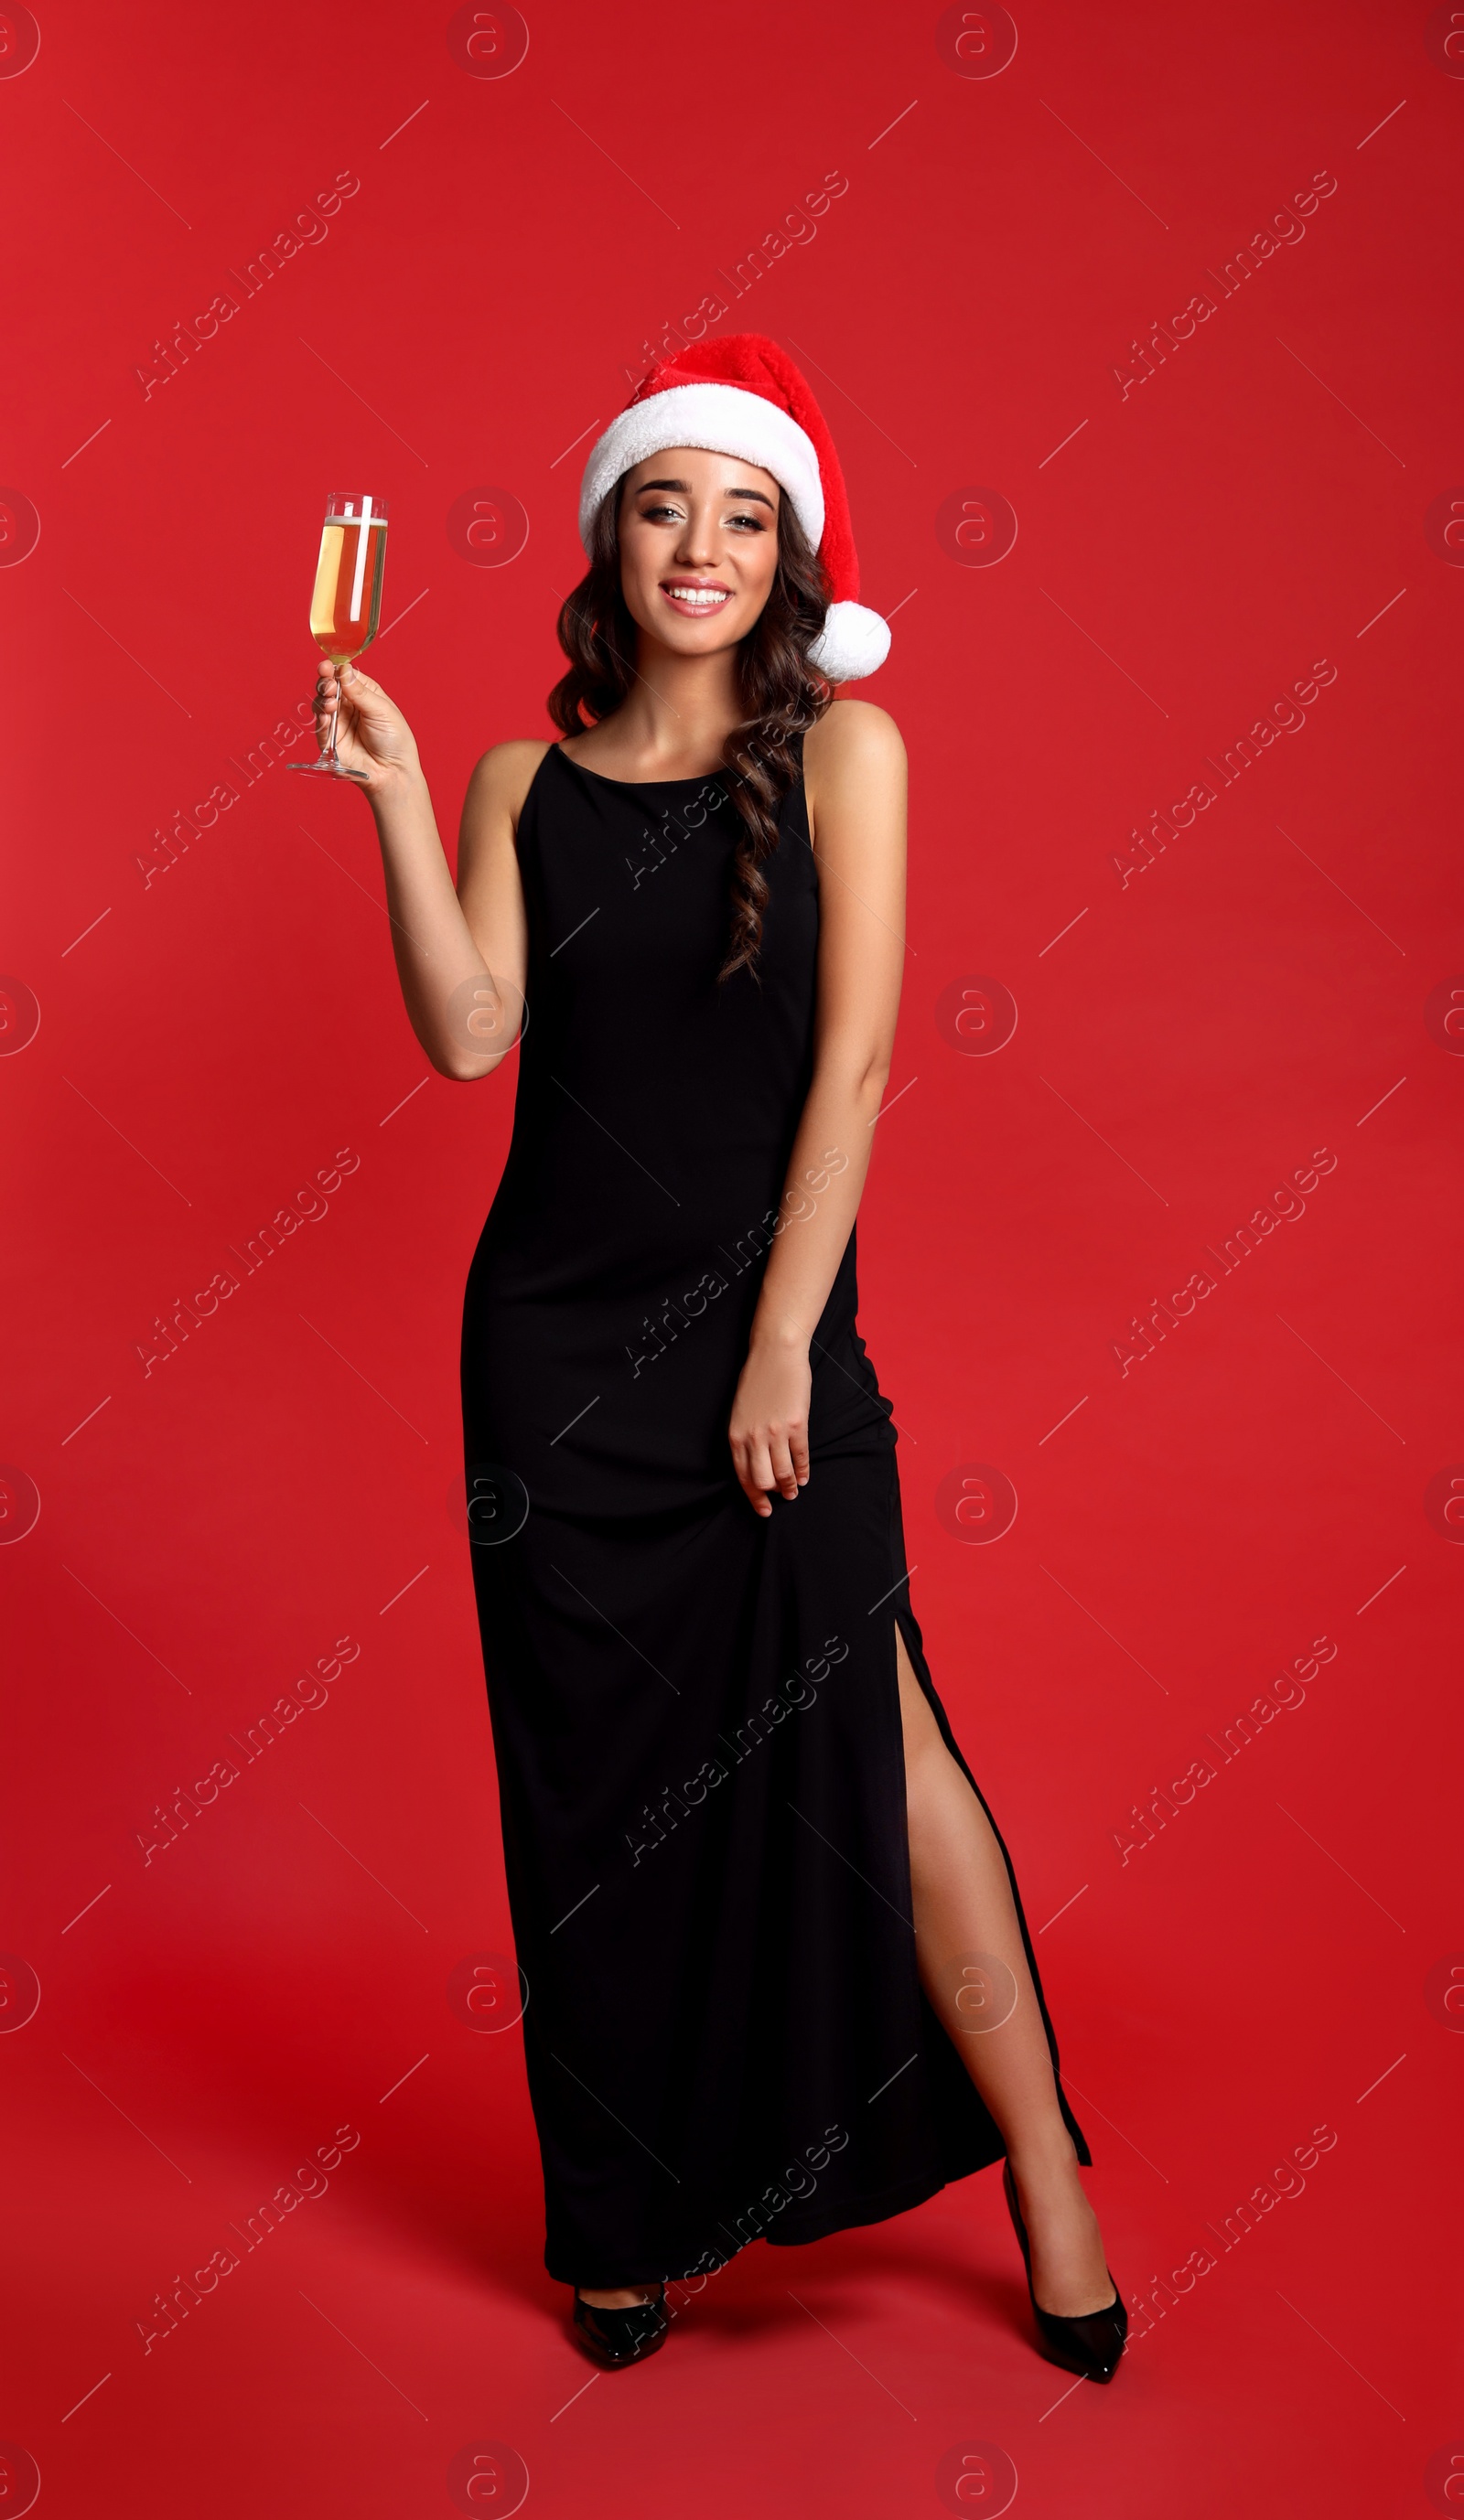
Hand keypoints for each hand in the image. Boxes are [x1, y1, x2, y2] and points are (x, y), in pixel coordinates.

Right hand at [312, 658, 421, 789]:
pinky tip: (326, 717)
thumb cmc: (394, 741)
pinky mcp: (330, 740)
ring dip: (322, 699)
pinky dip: (320, 718)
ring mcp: (338, 722)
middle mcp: (349, 706)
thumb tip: (343, 669)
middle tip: (329, 685)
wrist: (392, 773)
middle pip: (329, 686)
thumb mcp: (381, 710)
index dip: (335, 669)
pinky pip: (319, 725)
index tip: (328, 665)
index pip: (345, 675)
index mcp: (365, 693)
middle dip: (326, 682)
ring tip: (331, 702)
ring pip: (321, 703)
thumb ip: (360, 691)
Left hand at [728, 1339, 810, 1517]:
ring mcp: (775, 1432)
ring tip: (794, 1491)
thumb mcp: (740, 1412)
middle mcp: (753, 1437)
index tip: (762, 1509)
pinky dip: (803, 1471)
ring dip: (790, 1487)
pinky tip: (805, 1476)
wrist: (775, 1354)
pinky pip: (800, 1457)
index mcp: (736, 1435)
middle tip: (781, 1499)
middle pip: (762, 1481)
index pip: (743, 1476)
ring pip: (783, 1473)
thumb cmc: (757, 1379)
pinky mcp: (797, 1425)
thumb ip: (744, 1437)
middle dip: (772, 1495)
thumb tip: (754, 1462)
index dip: (754, 1496)